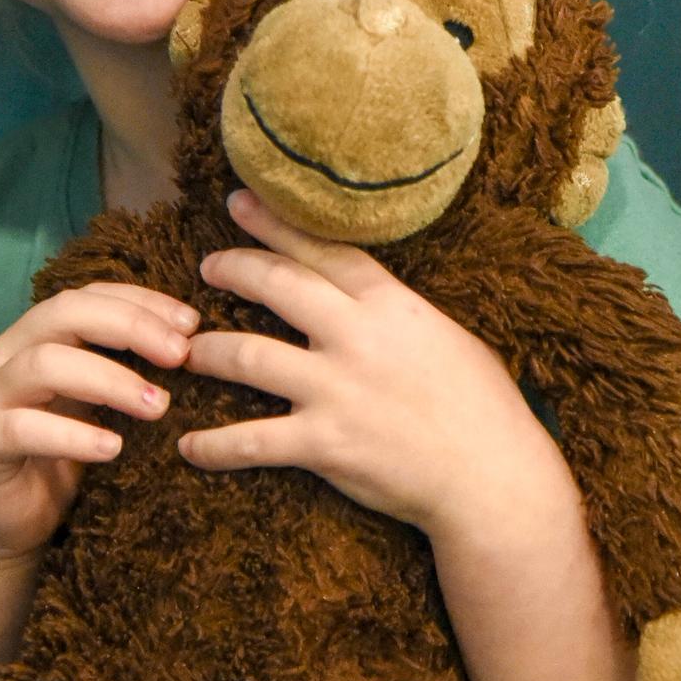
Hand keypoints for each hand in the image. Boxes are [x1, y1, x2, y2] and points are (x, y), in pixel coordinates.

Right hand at [0, 285, 198, 559]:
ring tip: (157, 405)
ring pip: (43, 364)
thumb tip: (192, 346)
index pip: (89, 296)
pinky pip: (21, 429)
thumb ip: (123, 371)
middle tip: (180, 356)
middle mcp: (6, 356)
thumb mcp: (95, 406)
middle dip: (130, 326)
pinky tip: (112, 448)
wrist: (4, 528)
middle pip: (64, 312)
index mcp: (36, 337)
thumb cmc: (59, 460)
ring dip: (109, 379)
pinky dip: (71, 435)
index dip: (141, 300)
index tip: (191, 323)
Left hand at [179, 188, 565, 535]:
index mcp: (391, 305)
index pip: (322, 249)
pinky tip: (189, 448)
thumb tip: (368, 299)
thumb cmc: (481, 409)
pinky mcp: (323, 444)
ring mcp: (335, 390)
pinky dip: (214, 446)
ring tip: (187, 352)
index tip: (239, 202)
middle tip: (208, 268)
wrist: (492, 478)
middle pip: (276, 285)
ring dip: (207, 352)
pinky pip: (250, 440)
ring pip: (246, 355)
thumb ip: (397, 315)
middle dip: (233, 269)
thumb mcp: (447, 338)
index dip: (275, 223)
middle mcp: (356, 337)